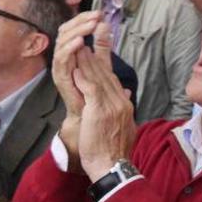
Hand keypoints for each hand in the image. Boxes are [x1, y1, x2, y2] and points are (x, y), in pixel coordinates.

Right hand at [53, 11, 103, 118]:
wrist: (90, 114)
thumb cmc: (93, 89)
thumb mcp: (101, 63)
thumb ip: (102, 45)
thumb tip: (105, 23)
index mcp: (72, 51)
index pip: (73, 28)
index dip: (84, 18)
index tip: (99, 13)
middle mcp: (64, 56)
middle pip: (65, 31)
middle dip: (80, 21)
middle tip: (95, 16)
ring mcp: (61, 66)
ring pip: (63, 42)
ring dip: (77, 31)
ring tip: (90, 25)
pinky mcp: (60, 77)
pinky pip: (61, 59)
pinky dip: (70, 48)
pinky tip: (80, 42)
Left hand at [73, 23, 135, 181]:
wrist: (113, 165)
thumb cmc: (114, 150)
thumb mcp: (124, 125)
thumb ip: (122, 106)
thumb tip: (125, 92)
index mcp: (123, 103)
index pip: (112, 77)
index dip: (104, 59)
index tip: (99, 44)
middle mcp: (120, 101)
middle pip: (105, 73)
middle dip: (95, 54)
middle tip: (87, 36)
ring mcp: (111, 105)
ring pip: (98, 78)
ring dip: (87, 61)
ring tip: (79, 46)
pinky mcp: (100, 111)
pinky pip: (92, 90)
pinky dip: (84, 78)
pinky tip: (77, 68)